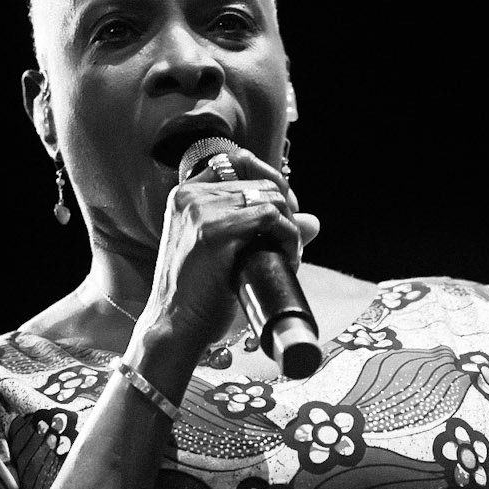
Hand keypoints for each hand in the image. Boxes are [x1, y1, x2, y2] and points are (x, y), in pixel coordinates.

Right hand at [135, 146, 315, 364]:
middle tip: (289, 244)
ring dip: (290, 227)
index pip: (237, 161)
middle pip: (261, 182)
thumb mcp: (230, 254)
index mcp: (187, 195)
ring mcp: (200, 210)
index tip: (285, 209)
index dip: (270, 179)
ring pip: (270, 197)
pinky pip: (270, 217)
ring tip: (287, 256)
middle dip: (286, 211)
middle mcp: (191, 195)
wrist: (175, 327)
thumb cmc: (199, 297)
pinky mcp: (214, 231)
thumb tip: (313, 221)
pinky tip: (287, 259)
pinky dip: (288, 237)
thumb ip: (265, 229)